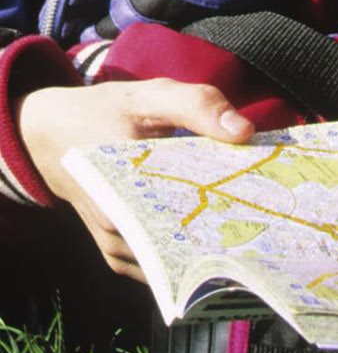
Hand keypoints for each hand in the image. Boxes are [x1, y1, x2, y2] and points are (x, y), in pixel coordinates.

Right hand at [18, 77, 253, 278]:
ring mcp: (119, 250)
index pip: (187, 223)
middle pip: (185, 246)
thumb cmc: (103, 113)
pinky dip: (190, 241)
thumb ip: (197, 105)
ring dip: (212, 239)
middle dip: (227, 232)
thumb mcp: (150, 95)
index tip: (269, 212)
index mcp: (124, 198)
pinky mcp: (120, 252)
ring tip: (255, 219)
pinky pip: (162, 256)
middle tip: (271, 214)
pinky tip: (223, 223)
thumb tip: (244, 133)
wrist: (50, 135)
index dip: (230, 220)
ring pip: (175, 256)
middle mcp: (118, 236)